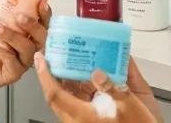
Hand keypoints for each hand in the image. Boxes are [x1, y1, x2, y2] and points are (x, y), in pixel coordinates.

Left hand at [0, 1, 50, 94]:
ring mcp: (22, 62)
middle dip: (32, 24)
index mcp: (26, 34)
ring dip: (12, 36)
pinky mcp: (13, 74)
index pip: (43, 23)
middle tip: (19, 16)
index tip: (41, 3)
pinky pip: (11, 60)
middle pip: (42, 36)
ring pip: (27, 48)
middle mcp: (28, 48)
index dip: (45, 14)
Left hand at [35, 54, 162, 122]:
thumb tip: (98, 73)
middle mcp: (81, 118)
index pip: (55, 94)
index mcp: (83, 117)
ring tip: (67, 56)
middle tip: (51, 53)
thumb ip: (113, 88)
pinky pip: (79, 99)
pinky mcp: (93, 117)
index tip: (40, 58)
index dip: (45, 75)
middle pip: (57, 95)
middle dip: (52, 74)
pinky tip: (86, 70)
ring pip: (67, 97)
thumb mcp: (129, 106)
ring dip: (64, 78)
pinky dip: (78, 84)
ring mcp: (86, 118)